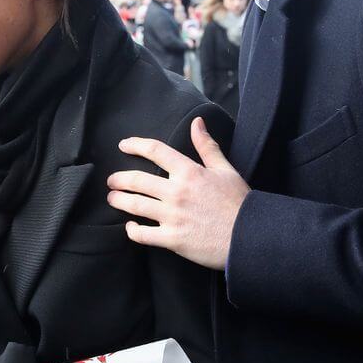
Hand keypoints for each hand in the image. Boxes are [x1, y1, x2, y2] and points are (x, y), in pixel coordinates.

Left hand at [107, 117, 248, 268]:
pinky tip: (130, 227)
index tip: (123, 145)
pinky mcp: (173, 239)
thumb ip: (207, 146)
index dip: (136, 145)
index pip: (155, 151)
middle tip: (112, 181)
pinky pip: (143, 235)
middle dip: (119, 179)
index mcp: (189, 172)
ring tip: (112, 199)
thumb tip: (197, 122)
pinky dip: (132, 231)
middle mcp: (176, 192)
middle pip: (137, 180)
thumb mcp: (225, 170)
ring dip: (119, 201)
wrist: (250, 236)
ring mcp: (173, 216)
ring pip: (135, 205)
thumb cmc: (239, 203)